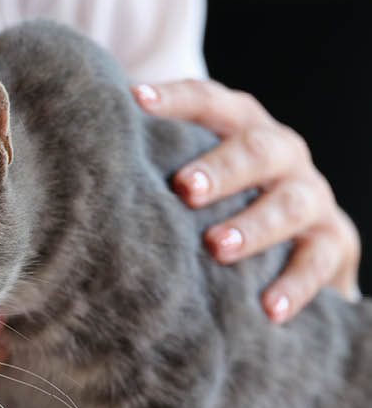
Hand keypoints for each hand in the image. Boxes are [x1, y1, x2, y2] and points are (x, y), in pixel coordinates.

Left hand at [133, 79, 360, 321]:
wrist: (300, 241)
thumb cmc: (221, 200)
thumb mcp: (193, 176)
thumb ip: (152, 163)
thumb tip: (73, 160)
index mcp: (241, 126)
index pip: (209, 101)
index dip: (175, 99)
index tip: (134, 101)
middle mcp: (282, 152)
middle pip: (257, 149)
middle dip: (222, 168)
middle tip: (185, 188)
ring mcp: (312, 195)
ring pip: (290, 203)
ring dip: (254, 225)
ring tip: (217, 247)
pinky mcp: (333, 241)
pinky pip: (319, 261)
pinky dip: (295, 285)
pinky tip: (269, 308)